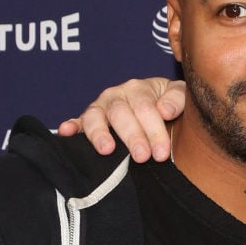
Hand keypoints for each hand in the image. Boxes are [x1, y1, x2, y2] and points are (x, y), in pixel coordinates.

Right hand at [58, 78, 185, 161]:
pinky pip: (77, 122)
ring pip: (94, 116)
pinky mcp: (87, 120)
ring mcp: (100, 107)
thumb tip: (165, 111)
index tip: (161, 152)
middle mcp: (116, 95)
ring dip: (99, 133)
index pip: (146, 108)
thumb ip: (177, 99)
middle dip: (132, 136)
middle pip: (121, 113)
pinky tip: (66, 132)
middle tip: (142, 157)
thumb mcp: (179, 95)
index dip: (154, 131)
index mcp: (139, 88)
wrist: (159, 105)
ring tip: (107, 150)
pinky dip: (70, 126)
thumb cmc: (169, 103)